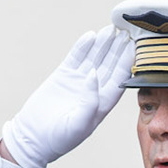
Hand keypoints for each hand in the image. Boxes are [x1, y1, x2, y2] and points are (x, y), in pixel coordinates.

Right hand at [0, 28, 134, 167]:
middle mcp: (93, 90)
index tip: (134, 48)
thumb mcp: (78, 125)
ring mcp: (78, 81)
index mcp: (102, 104)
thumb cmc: (58, 139)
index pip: (119, 79)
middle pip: (109, 65)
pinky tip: (91, 36)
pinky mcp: (63, 76)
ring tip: (111, 28)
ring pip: (94, 58)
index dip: (127, 64)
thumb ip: (89, 102)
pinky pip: (76, 57)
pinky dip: (83, 47)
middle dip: (118, 49)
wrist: (32, 138)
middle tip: (127, 31)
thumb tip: (94, 74)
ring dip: (103, 44)